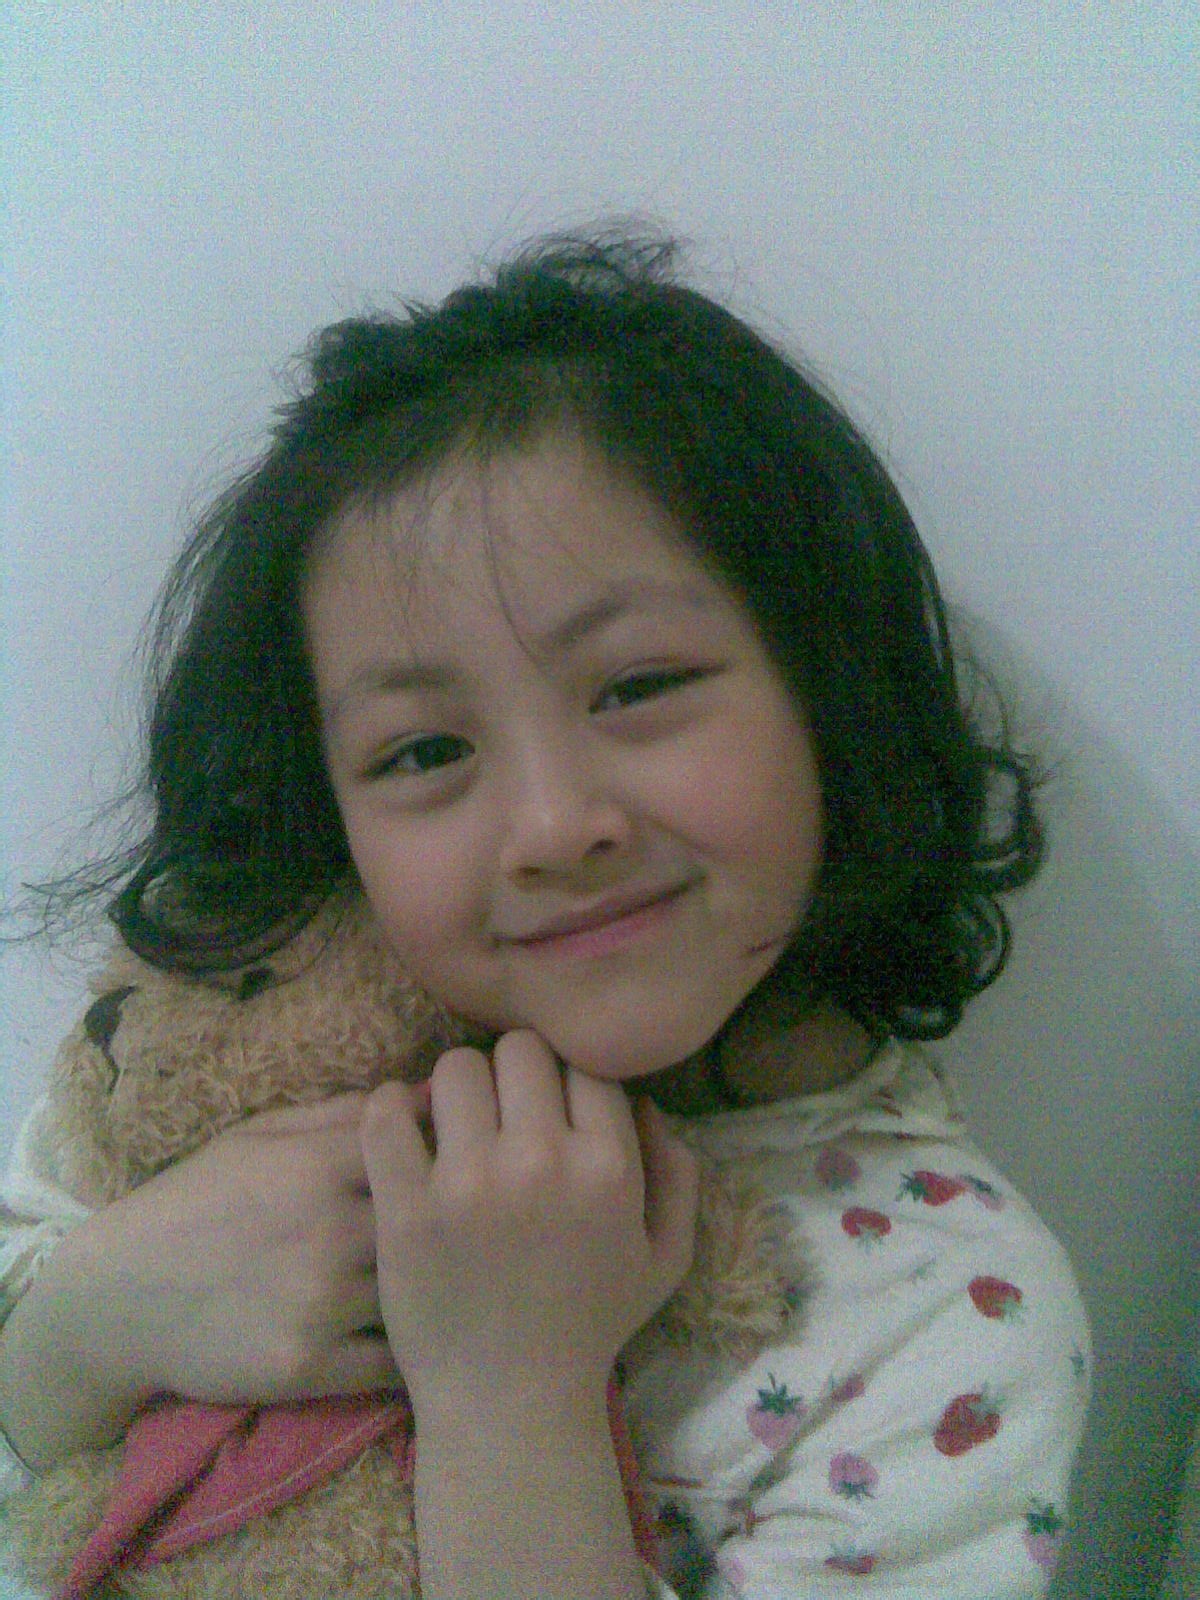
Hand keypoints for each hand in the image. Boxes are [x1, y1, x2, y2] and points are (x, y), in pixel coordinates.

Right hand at [47, 1090, 421, 1407]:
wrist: (118, 1297)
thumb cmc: (194, 1202)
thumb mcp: (256, 1137)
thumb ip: (338, 1115)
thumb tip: (420, 1093)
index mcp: (317, 1165)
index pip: (418, 1149)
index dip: (443, 1161)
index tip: (455, 1172)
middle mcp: (327, 1230)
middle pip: (432, 1224)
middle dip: (453, 1229)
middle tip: (468, 1238)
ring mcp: (320, 1302)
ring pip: (417, 1293)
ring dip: (434, 1293)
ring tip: (449, 1291)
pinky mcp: (309, 1366)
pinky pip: (391, 1363)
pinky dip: (408, 1353)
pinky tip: (415, 1341)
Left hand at [361, 1031, 698, 1413]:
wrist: (511, 1405)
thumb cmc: (590, 1327)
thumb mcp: (665, 1259)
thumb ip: (678, 1175)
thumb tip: (649, 1104)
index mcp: (608, 1166)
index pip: (584, 1062)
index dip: (567, 1079)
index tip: (550, 1109)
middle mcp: (542, 1160)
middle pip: (519, 1050)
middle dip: (512, 1075)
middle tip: (501, 1113)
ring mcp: (468, 1181)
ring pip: (454, 1068)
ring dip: (455, 1089)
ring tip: (454, 1126)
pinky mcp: (405, 1206)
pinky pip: (384, 1113)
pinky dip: (388, 1109)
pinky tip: (403, 1130)